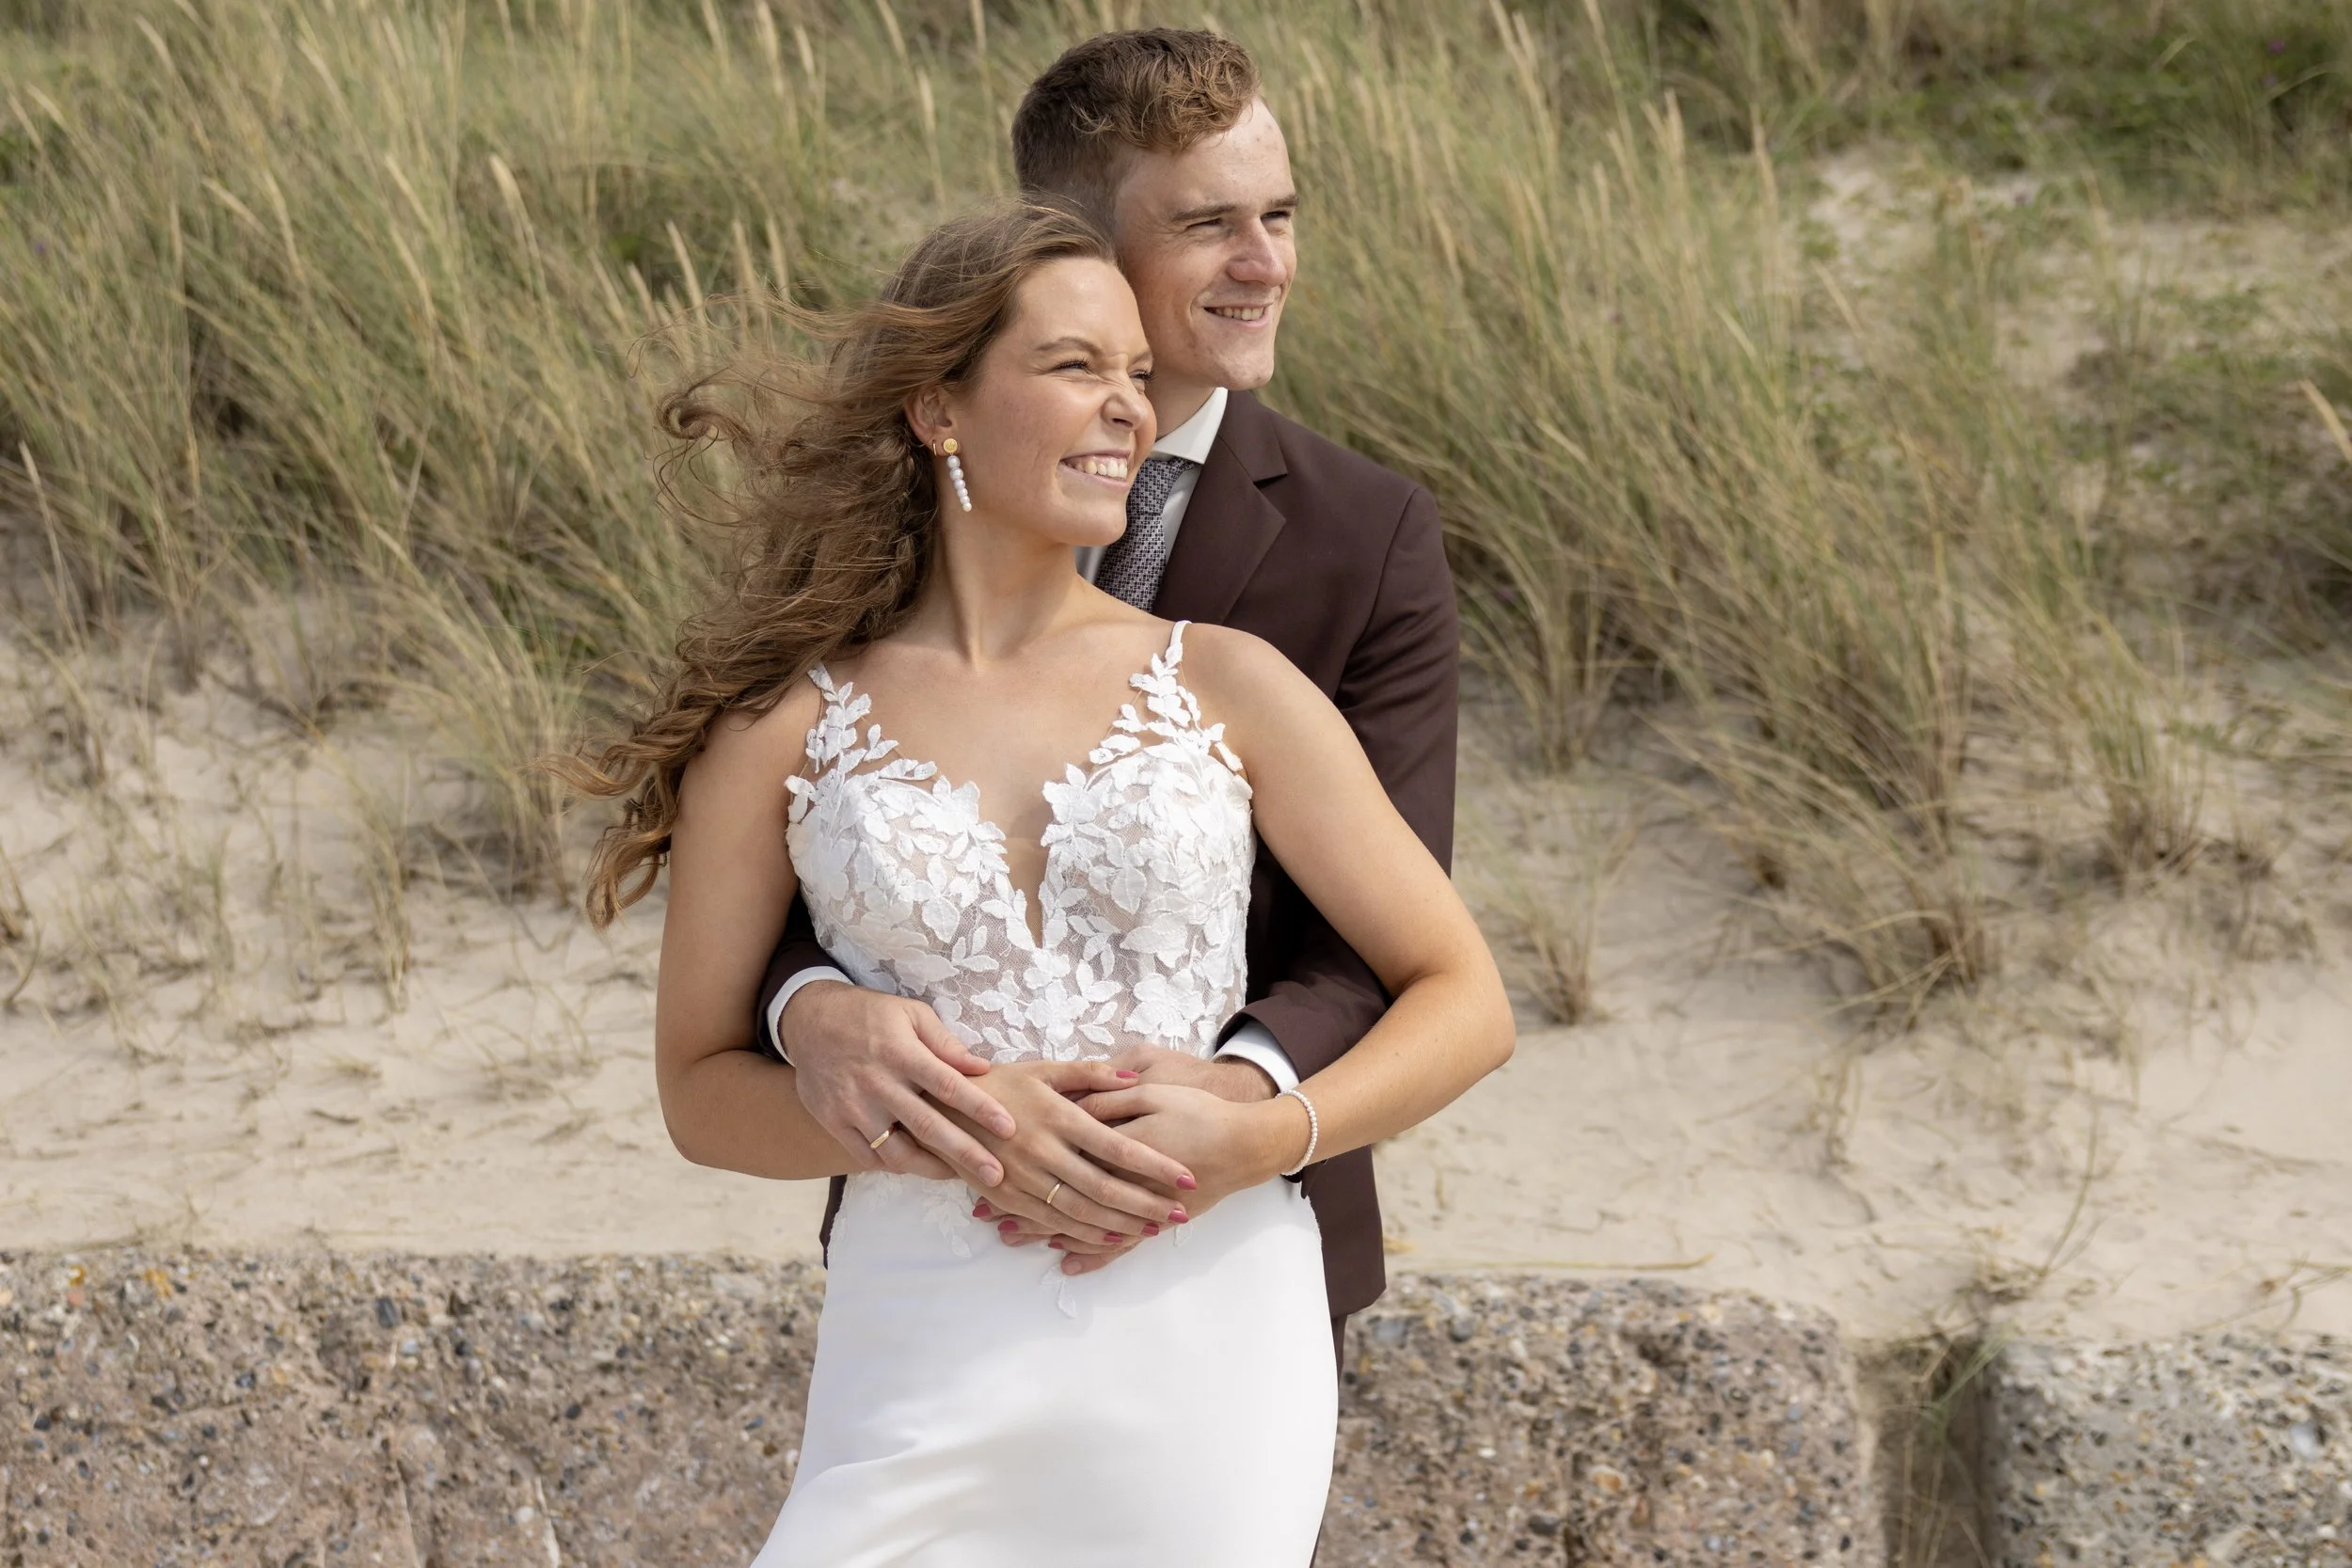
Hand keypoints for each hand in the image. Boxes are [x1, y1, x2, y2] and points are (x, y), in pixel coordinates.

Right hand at [782, 981, 1015, 1186]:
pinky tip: (915, 1166)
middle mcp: (877, 1083)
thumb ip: (945, 1043)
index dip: (980, 1108)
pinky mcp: (834, 1121)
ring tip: (957, 1176)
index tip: (1008, 1128)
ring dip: (930, 1168)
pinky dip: (893, 1165)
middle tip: (995, 1174)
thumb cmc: (869, 1015)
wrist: (808, 1020)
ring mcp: (853, 1107)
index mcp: (900, 1053)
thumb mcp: (910, 1013)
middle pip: (927, 1126)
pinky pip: (867, 1156)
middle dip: (965, 1153)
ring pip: (896, 1151)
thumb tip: (981, 1067)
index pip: (948, 1085)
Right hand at [940, 1060, 1197, 1241]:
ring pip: (1081, 1211)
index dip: (1154, 1165)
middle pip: (1105, 1186)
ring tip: (1154, 1229)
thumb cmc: (998, 1084)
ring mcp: (1024, 1178)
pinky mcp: (1007, 1197)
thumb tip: (1130, 1076)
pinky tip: (1110, 1236)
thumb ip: (1088, 1074)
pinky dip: (1084, 1232)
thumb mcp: (1042, 1069)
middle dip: (1146, 1203)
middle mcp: (1043, 1151)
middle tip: (1181, 1213)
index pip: (1118, 1146)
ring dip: (1121, 1224)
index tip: (1187, 1177)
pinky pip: (1052, 1221)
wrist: (938, 1107)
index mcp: (1058, 1117)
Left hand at [981, 1052, 1275, 1272]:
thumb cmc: (1198, 1109)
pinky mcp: (1153, 1222)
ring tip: (1008, 1237)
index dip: (1026, 1159)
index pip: (1063, 1154)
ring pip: (1083, 1223)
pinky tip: (1066, 1262)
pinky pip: (1117, 1244)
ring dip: (1044, 1230)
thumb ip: (1108, 1093)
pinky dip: (1091, 1254)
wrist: (1247, 1144)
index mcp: (1119, 1141)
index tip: (991, 1166)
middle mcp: (1125, 1181)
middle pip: (1063, 1194)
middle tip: (985, 1212)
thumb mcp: (1152, 1089)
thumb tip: (1067, 1099)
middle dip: (1021, 1203)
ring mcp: (1139, 1207)